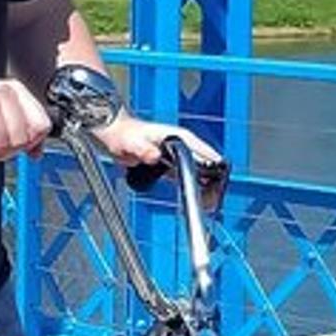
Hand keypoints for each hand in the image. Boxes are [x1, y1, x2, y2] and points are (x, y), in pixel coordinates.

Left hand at [94, 115, 224, 208]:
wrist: (116, 136)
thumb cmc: (125, 134)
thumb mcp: (133, 142)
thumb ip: (143, 149)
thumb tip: (154, 155)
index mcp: (179, 137)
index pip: (203, 151)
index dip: (213, 165)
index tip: (219, 180)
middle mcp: (183, 145)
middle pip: (206, 163)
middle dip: (212, 180)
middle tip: (213, 198)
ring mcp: (178, 155)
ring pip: (199, 171)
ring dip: (204, 185)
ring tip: (209, 202)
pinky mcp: (171, 165)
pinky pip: (187, 177)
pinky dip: (192, 187)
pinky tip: (197, 199)